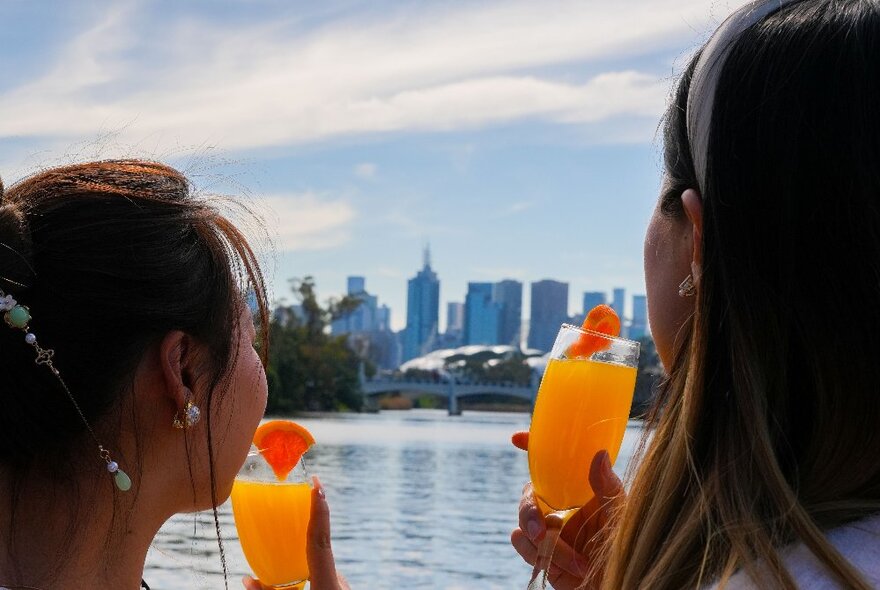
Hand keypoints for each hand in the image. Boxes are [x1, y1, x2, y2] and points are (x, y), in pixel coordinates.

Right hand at [243, 476, 349, 589]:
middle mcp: (338, 581)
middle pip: (322, 545)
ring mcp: (343, 586)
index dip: (318, 512)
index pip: (319, 541)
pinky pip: (327, 570)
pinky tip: (305, 566)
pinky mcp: (341, 589)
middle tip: (304, 494)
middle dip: (313, 520)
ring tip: (296, 531)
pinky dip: (315, 563)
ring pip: (324, 560)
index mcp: (326, 583)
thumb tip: (247, 579)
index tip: (316, 485)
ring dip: (310, 547)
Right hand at [510, 431, 623, 589]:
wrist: (617, 587)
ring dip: (541, 542)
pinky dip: (534, 553)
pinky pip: (521, 543)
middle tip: (541, 531)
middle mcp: (562, 508)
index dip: (533, 447)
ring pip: (522, 521)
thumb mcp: (622, 518)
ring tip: (572, 561)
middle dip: (528, 510)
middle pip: (529, 494)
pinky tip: (557, 565)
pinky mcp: (541, 554)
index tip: (516, 438)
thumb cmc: (628, 552)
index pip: (554, 464)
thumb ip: (608, 488)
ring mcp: (550, 531)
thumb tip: (599, 453)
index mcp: (582, 492)